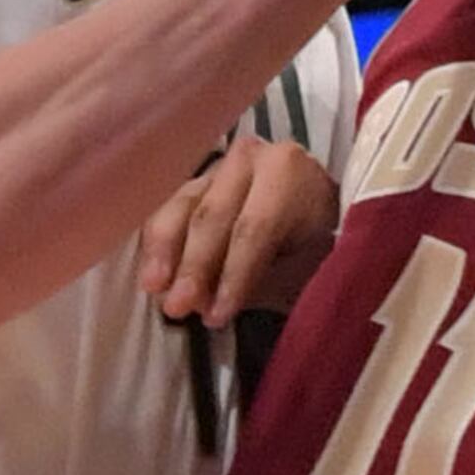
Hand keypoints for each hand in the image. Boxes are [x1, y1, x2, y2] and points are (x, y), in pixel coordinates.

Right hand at [139, 133, 342, 329]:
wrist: (324, 206)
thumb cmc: (322, 241)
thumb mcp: (310, 264)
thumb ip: (267, 282)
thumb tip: (212, 305)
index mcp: (287, 173)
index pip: (254, 227)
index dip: (233, 275)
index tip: (217, 316)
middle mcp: (250, 158)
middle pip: (213, 216)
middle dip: (193, 266)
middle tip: (176, 307)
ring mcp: (220, 165)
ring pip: (183, 207)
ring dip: (164, 251)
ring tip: (153, 288)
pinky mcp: (199, 180)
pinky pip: (171, 207)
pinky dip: (159, 242)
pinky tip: (150, 274)